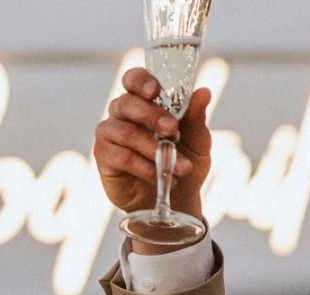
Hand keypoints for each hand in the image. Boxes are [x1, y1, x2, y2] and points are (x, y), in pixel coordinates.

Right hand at [94, 68, 212, 223]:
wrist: (179, 199)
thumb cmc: (186, 162)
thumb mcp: (198, 141)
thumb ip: (197, 117)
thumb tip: (204, 92)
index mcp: (145, 101)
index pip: (133, 80)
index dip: (141, 81)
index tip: (155, 91)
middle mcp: (123, 113)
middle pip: (127, 103)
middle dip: (151, 115)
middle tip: (173, 130)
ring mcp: (110, 133)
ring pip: (126, 132)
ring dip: (155, 149)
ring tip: (181, 168)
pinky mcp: (104, 156)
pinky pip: (122, 157)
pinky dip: (146, 168)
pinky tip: (163, 178)